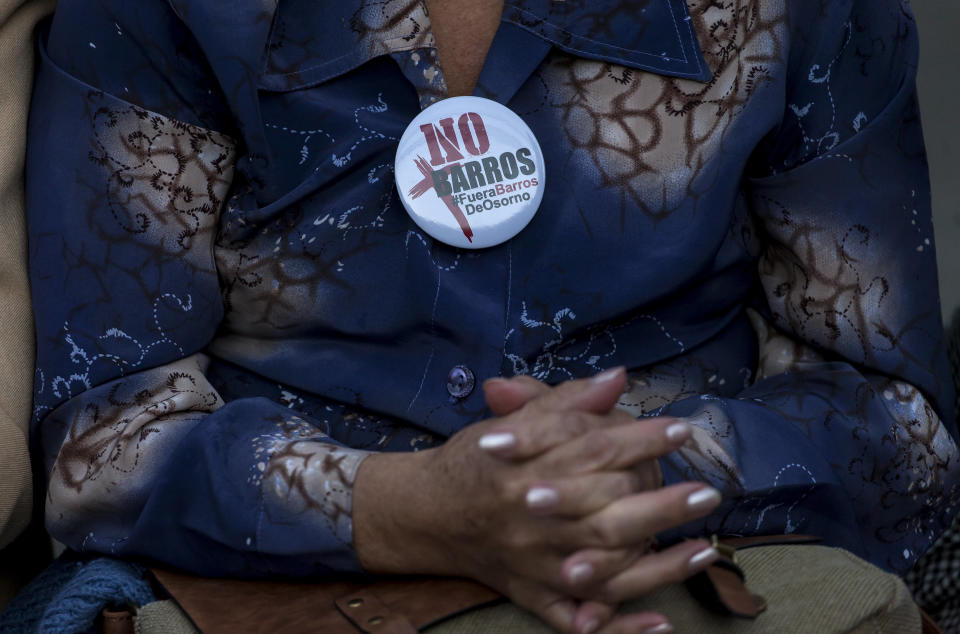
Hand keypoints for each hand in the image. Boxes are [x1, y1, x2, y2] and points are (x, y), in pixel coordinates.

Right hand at [481, 371, 702, 632]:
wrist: (427, 512)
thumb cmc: (477, 460)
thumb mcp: (512, 421)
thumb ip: (565, 400)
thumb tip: (618, 376)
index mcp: (521, 470)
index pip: (591, 451)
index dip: (640, 438)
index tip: (681, 429)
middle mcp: (528, 523)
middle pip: (604, 517)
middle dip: (660, 505)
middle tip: (707, 493)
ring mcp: (533, 565)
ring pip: (602, 573)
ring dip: (658, 566)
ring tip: (705, 549)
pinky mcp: (532, 594)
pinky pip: (576, 619)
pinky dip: (617, 627)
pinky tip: (660, 621)